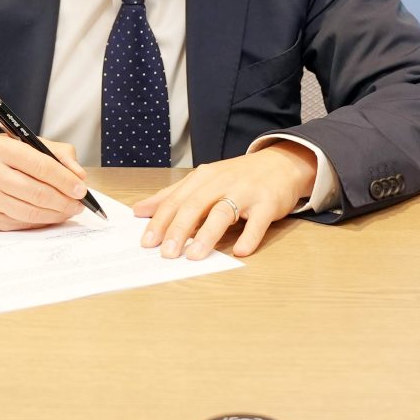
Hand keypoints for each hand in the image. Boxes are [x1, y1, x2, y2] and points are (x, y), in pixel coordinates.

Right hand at [0, 134, 89, 229]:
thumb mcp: (22, 142)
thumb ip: (55, 153)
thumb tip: (78, 174)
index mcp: (1, 148)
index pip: (41, 166)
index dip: (65, 180)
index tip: (81, 188)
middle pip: (37, 193)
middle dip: (64, 201)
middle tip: (79, 203)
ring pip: (30, 212)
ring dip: (56, 214)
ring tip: (69, 210)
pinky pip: (20, 224)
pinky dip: (40, 222)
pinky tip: (50, 216)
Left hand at [134, 143, 315, 259]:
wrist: (280, 164)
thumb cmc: (237, 177)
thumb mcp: (203, 181)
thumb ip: (172, 196)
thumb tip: (139, 210)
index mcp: (203, 178)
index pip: (176, 199)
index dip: (160, 221)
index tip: (147, 242)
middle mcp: (222, 182)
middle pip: (195, 205)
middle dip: (178, 230)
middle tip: (167, 253)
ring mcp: (246, 192)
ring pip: (223, 212)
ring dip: (207, 235)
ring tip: (194, 256)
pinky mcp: (268, 203)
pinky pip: (258, 222)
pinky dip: (249, 237)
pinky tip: (240, 251)